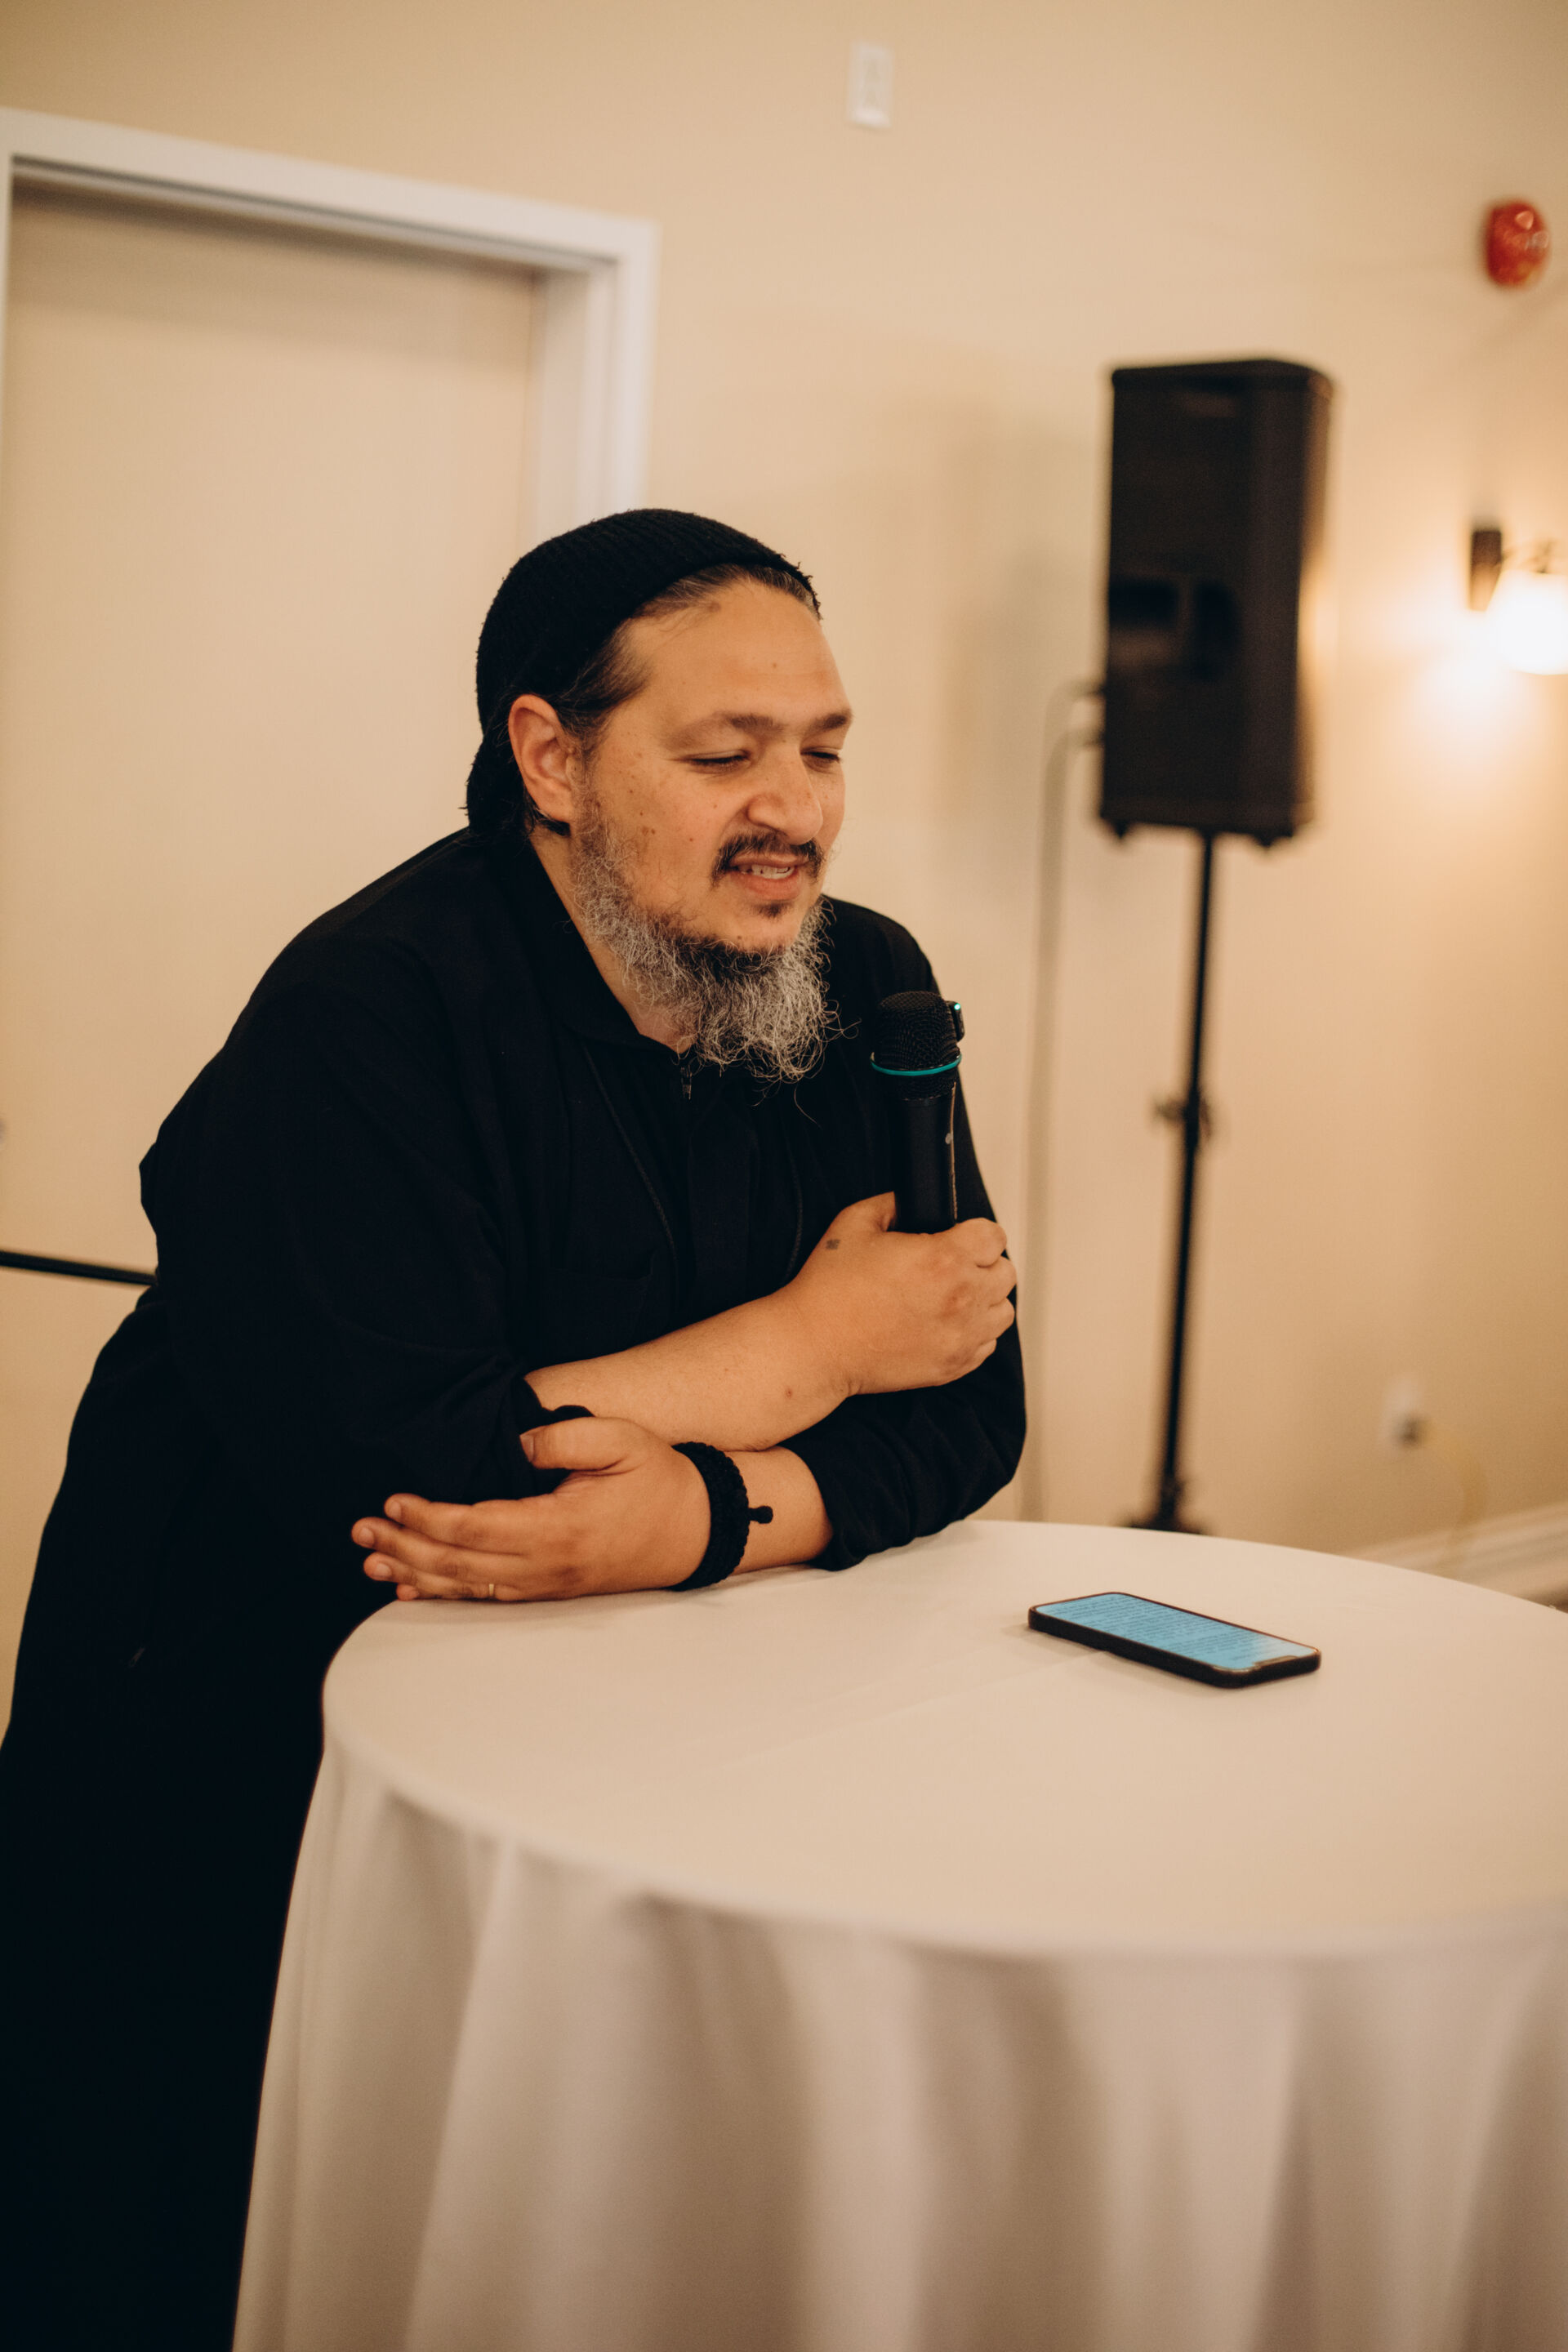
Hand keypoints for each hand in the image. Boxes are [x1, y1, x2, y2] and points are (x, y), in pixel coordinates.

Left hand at [351, 1417, 709, 1601]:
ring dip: (415, 1574)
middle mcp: (547, 1565)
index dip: (428, 1516)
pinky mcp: (549, 1589)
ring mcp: (547, 1583)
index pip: (476, 1527)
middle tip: (362, 1529)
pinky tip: (413, 1589)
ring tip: (372, 1559)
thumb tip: (513, 1444)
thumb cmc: (658, 1478)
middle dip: (404, 1546)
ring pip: (467, 1586)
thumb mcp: (620, 1441)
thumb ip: (563, 1439)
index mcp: (558, 1527)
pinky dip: (445, 1593)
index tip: (394, 1498)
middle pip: (458, 1564)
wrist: (695, 1528)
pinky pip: (486, 1596)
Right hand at [785, 1192, 1014, 1396]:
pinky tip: (946, 1323)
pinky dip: (974, 1332)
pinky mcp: (952, 1366)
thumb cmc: (829, 1290)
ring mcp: (960, 1337)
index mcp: (943, 1259)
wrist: (815, 1346)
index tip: (962, 1236)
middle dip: (983, 1264)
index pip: (994, 1236)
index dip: (977, 1231)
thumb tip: (910, 1204)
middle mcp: (961, 1299)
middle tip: (954, 1265)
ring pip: (1002, 1311)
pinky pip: (987, 1344)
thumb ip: (891, 1203)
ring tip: (954, 1296)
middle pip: (1005, 1273)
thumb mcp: (854, 1224)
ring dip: (985, 1299)